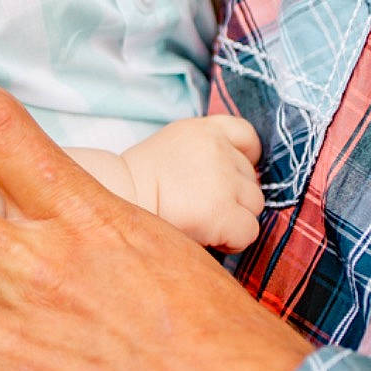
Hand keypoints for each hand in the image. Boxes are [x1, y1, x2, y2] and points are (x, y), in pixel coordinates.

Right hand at [122, 116, 264, 252]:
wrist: (116, 200)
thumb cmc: (139, 183)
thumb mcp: (173, 147)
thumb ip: (205, 154)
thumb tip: (235, 179)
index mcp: (204, 130)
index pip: (246, 136)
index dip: (247, 158)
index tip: (233, 176)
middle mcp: (218, 149)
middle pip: (251, 179)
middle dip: (233, 197)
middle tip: (201, 208)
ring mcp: (222, 180)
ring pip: (254, 206)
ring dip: (235, 218)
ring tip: (203, 223)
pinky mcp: (222, 211)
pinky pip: (249, 232)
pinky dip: (233, 240)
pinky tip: (209, 238)